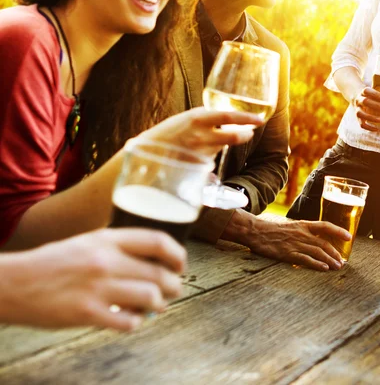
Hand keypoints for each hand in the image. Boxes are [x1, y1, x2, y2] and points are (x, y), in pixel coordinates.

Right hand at [0, 228, 186, 330]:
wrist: (13, 283)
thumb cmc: (52, 262)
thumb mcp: (87, 242)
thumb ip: (118, 246)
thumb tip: (151, 258)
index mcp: (107, 239)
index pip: (157, 241)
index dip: (177, 254)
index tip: (181, 264)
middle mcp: (106, 261)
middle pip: (159, 272)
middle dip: (175, 284)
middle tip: (175, 289)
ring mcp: (98, 287)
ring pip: (150, 296)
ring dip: (160, 304)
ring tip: (158, 305)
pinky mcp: (87, 313)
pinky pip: (128, 321)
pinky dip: (137, 321)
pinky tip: (133, 319)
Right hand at [140, 107, 262, 155]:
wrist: (147, 153)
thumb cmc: (167, 133)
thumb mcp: (186, 118)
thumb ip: (205, 119)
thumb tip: (225, 118)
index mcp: (197, 118)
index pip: (229, 116)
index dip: (247, 118)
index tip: (260, 119)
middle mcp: (201, 135)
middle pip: (233, 136)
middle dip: (245, 135)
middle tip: (249, 133)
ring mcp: (201, 151)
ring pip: (222, 146)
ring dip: (222, 144)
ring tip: (204, 141)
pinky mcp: (199, 165)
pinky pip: (212, 157)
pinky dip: (210, 154)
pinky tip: (196, 152)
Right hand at [231, 212, 351, 270]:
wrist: (257, 231)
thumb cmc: (272, 230)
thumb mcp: (290, 226)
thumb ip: (302, 231)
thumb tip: (312, 238)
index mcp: (303, 225)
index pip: (325, 226)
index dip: (338, 231)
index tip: (349, 237)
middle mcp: (302, 233)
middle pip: (324, 243)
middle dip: (335, 253)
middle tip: (342, 261)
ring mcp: (296, 244)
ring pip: (318, 252)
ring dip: (330, 260)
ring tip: (337, 267)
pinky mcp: (289, 253)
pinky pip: (306, 259)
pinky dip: (316, 264)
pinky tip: (324, 268)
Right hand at [352, 87, 379, 130]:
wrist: (357, 98)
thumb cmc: (371, 96)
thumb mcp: (377, 94)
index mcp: (364, 92)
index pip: (367, 91)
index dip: (374, 94)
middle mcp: (358, 100)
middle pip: (365, 101)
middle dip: (376, 106)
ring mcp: (357, 109)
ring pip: (360, 113)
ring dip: (370, 117)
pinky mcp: (358, 118)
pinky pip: (361, 123)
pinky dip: (368, 127)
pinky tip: (377, 129)